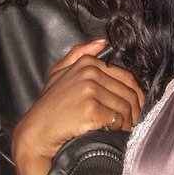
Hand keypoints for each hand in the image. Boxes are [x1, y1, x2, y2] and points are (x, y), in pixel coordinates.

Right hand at [13, 39, 143, 174]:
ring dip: (128, 120)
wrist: (37, 130)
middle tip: (133, 120)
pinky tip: (115, 132)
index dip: (135, 92)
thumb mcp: (59, 72)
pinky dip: (119, 128)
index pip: (126, 76)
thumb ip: (78, 53)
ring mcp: (90, 91)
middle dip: (134, 109)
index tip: (136, 104)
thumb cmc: (49, 104)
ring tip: (125, 127)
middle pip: (128, 92)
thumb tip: (102, 42)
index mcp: (87, 62)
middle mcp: (90, 73)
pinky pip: (116, 119)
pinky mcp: (90, 110)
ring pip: (124, 106)